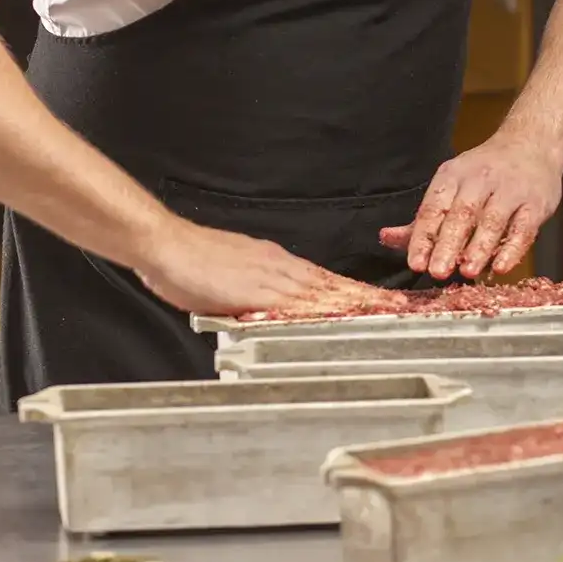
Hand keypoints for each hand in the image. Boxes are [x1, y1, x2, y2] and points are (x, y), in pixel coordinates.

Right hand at [134, 219, 397, 316]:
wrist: (166, 245)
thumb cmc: (190, 261)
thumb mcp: (230, 281)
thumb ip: (251, 295)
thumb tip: (265, 310)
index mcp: (275, 262)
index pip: (322, 279)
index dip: (351, 290)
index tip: (376, 300)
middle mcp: (279, 265)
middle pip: (331, 284)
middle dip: (365, 296)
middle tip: (396, 307)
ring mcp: (269, 275)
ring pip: (321, 290)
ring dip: (353, 302)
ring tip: (381, 312)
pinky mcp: (255, 289)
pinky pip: (295, 300)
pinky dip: (320, 309)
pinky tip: (337, 316)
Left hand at [379, 135, 562, 279]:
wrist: (532, 144)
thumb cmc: (485, 173)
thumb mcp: (450, 185)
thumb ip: (422, 219)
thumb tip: (387, 238)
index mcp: (453, 175)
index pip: (434, 207)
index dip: (424, 236)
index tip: (416, 263)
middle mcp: (480, 179)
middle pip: (461, 214)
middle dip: (448, 244)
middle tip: (437, 272)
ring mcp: (510, 190)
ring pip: (492, 220)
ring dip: (479, 247)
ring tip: (467, 272)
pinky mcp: (535, 203)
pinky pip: (524, 228)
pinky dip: (513, 248)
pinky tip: (501, 266)